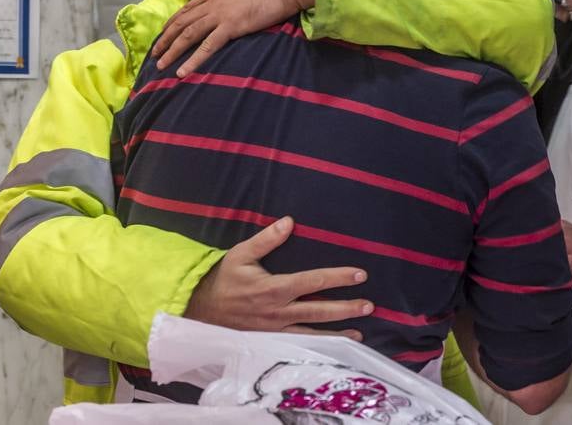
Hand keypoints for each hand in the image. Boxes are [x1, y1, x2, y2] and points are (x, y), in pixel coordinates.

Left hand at [152, 0, 315, 76]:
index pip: (189, 7)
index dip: (174, 20)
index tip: (165, 31)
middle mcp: (213, 1)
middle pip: (182, 21)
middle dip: (166, 38)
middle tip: (154, 52)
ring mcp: (220, 14)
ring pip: (188, 34)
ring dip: (172, 50)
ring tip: (160, 64)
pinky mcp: (231, 26)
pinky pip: (206, 47)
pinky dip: (192, 61)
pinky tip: (181, 72)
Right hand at [184, 216, 372, 339]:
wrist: (202, 308)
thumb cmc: (224, 278)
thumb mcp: (241, 253)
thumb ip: (267, 239)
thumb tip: (289, 221)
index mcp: (275, 288)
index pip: (314, 281)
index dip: (338, 277)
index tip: (360, 274)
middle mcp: (279, 311)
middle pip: (319, 310)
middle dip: (346, 308)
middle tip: (369, 305)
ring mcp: (276, 329)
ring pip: (312, 332)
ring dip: (337, 333)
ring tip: (359, 335)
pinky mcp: (271, 340)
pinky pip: (299, 344)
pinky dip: (318, 347)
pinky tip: (331, 350)